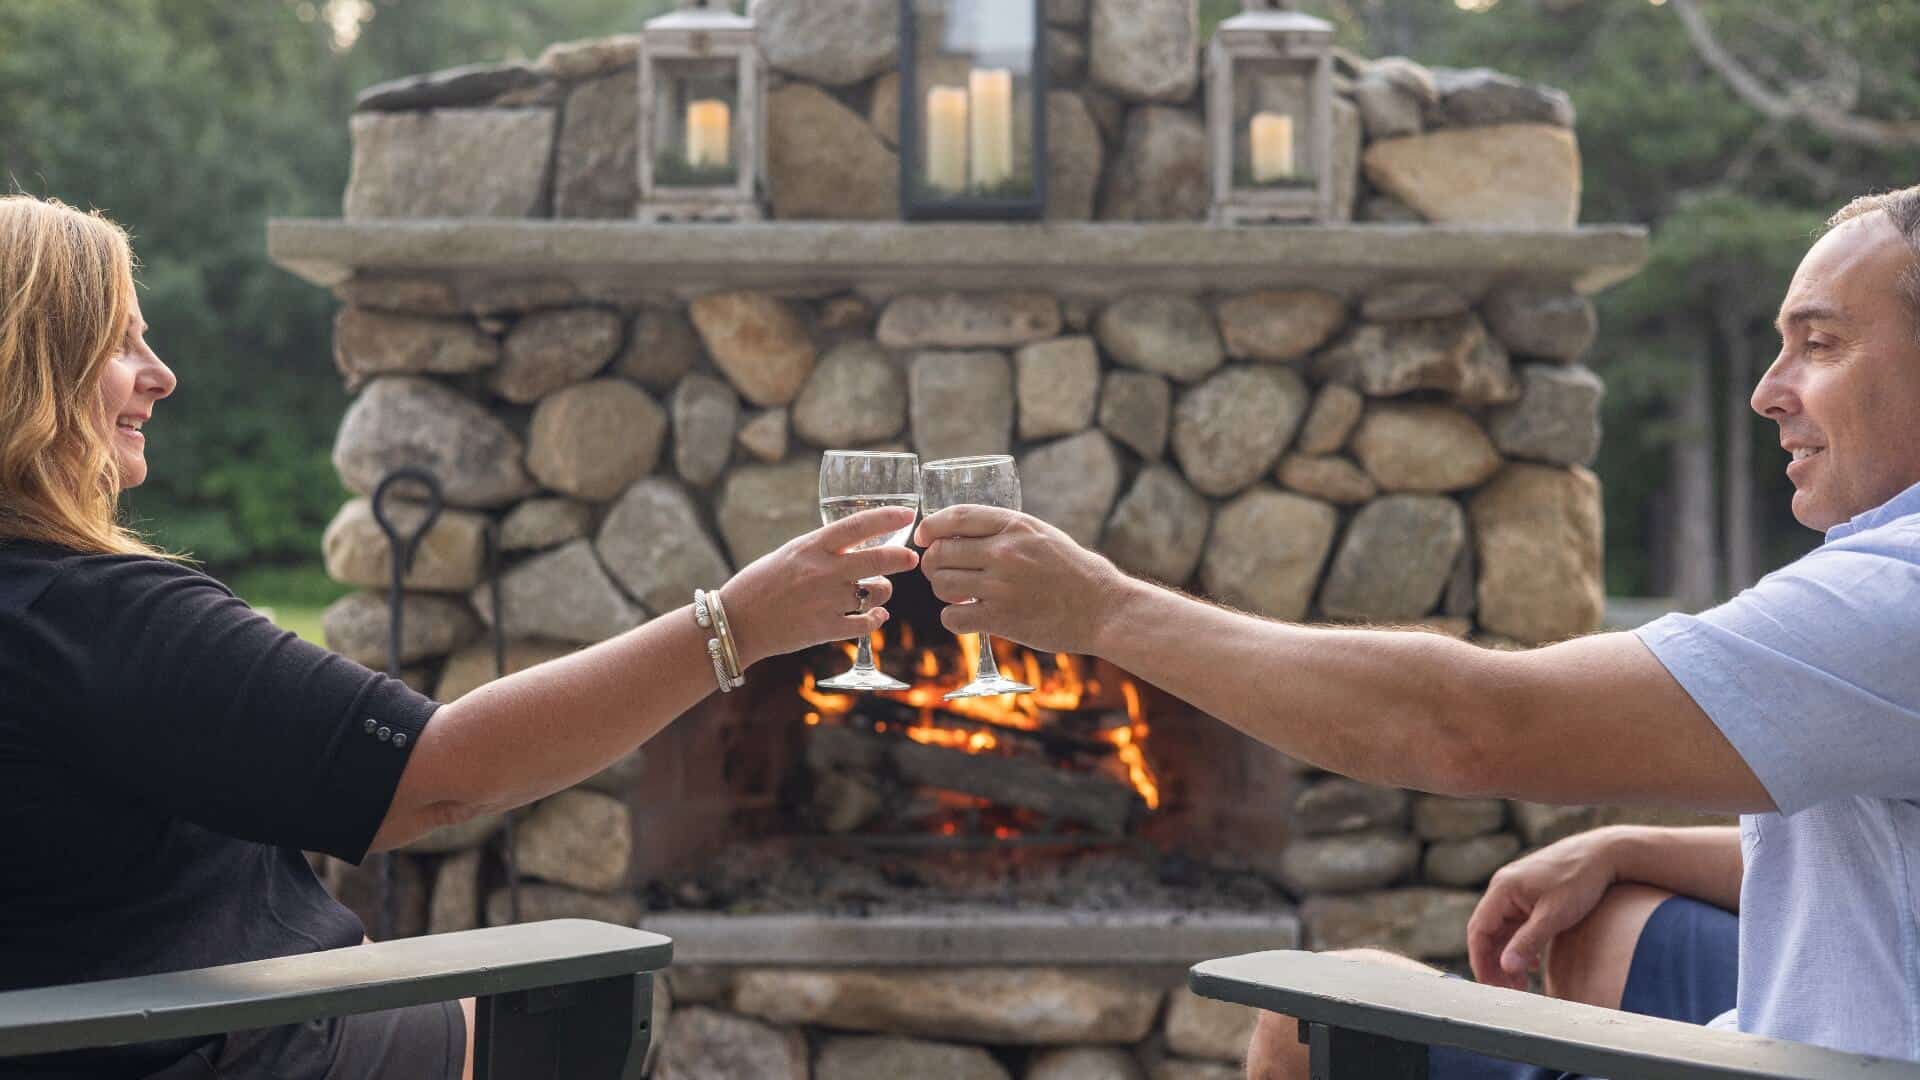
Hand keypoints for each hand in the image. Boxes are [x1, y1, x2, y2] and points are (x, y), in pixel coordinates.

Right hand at [719, 507, 918, 667]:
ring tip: (875, 592)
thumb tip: (855, 543)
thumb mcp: (790, 554)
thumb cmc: (760, 583)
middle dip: (901, 558)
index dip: (886, 518)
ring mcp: (826, 601)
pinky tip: (875, 616)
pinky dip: (875, 619)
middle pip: (877, 560)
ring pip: (875, 593)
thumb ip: (821, 549)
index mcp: (811, 546)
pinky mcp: (825, 629)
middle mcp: (822, 571)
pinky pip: (866, 624)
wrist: (736, 622)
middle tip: (911, 558)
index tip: (907, 514)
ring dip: (882, 591)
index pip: (857, 525)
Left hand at [915, 506, 1125, 655]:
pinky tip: (967, 616)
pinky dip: (954, 617)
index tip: (923, 536)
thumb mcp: (1043, 534)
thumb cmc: (1075, 572)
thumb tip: (963, 533)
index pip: (956, 517)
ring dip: (943, 590)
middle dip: (933, 563)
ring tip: (958, 594)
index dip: (931, 526)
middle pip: (941, 552)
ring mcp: (1001, 586)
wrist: (1103, 608)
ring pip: (942, 583)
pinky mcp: (1001, 618)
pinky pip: (953, 616)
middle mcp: (1005, 552)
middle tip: (941, 572)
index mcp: (1015, 525)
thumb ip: (1006, 531)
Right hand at [1467, 827, 1619, 988]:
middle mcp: (1503, 888)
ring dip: (1508, 957)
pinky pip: (1516, 924)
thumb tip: (1505, 967)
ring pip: (1502, 930)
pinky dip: (1520, 946)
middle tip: (1508, 990)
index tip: (1491, 986)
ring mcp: (1516, 891)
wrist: (1604, 853)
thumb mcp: (1554, 916)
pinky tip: (1533, 964)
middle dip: (1494, 963)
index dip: (1480, 961)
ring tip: (1520, 984)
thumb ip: (1527, 942)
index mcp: (1502, 890)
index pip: (1478, 931)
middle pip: (1487, 932)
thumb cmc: (1579, 881)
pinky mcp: (1530, 895)